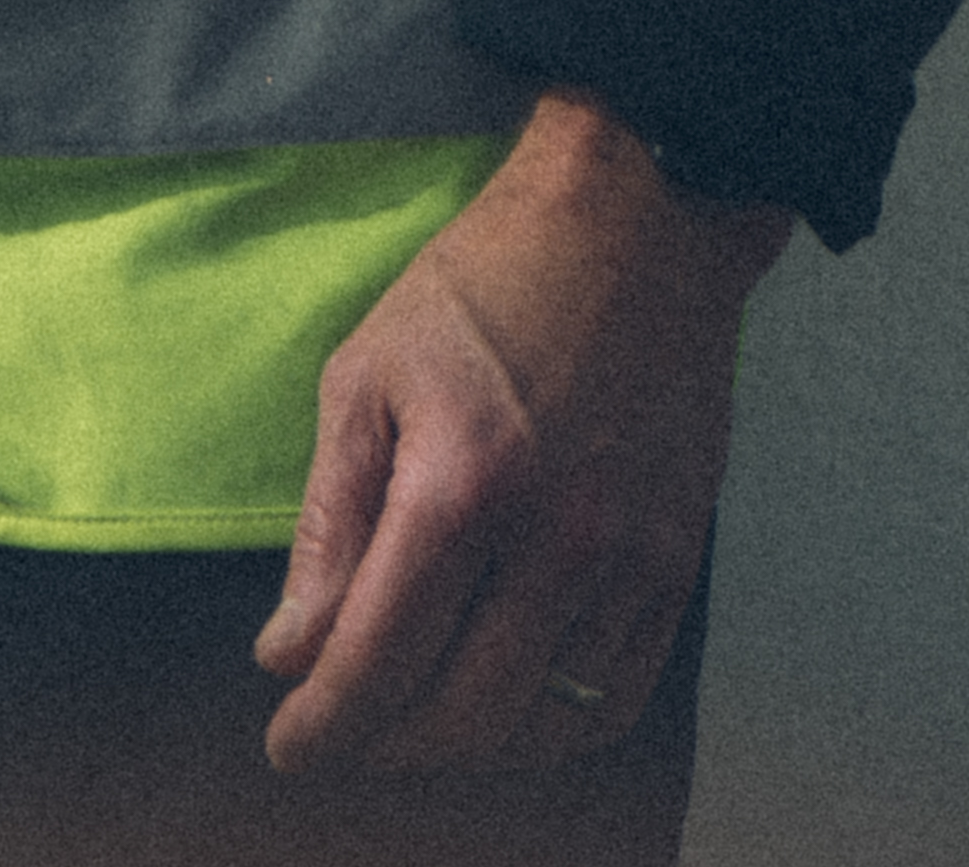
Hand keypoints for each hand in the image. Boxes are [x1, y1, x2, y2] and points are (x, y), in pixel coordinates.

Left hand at [253, 92, 785, 772]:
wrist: (636, 221)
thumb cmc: (485, 285)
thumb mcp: (366, 374)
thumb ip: (329, 526)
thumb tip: (291, 652)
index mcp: (460, 482)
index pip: (378, 660)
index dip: (323, 726)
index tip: (290, 747)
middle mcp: (555, 536)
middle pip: (458, 715)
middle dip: (382, 745)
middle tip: (342, 732)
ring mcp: (630, 556)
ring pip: (538, 724)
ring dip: (462, 747)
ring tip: (413, 721)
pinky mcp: (678, 560)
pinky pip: (615, 698)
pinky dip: (550, 729)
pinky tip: (504, 708)